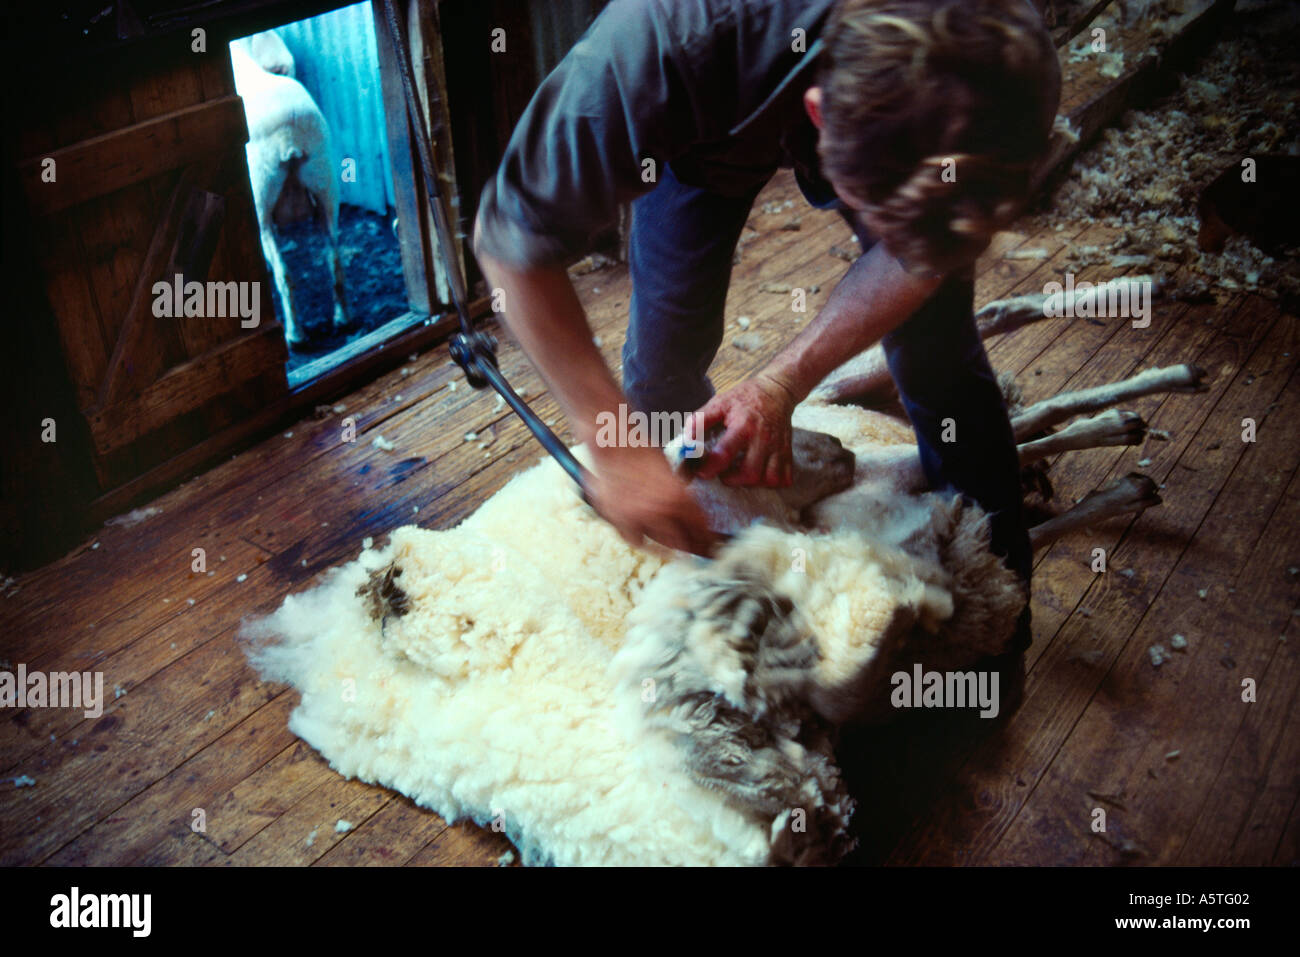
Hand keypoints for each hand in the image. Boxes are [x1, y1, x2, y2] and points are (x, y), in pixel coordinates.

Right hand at [585, 443, 719, 556]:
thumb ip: (681, 495)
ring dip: (672, 548)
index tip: (712, 545)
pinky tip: (651, 544)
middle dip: (694, 547)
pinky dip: (644, 543)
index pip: (700, 529)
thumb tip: (692, 512)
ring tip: (678, 549)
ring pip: (661, 543)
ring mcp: (637, 518)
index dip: (708, 539)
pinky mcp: (619, 519)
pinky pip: (635, 540)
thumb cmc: (641, 451)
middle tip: (700, 550)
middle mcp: (658, 511)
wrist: (613, 444)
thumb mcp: (671, 471)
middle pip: (683, 542)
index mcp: (677, 498)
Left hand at [685, 371, 797, 486]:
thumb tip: (686, 440)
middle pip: (750, 474)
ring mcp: (779, 447)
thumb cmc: (745, 397)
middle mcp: (764, 439)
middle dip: (732, 480)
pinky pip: (784, 479)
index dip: (710, 467)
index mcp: (744, 425)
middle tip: (723, 474)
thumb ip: (701, 420)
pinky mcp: (788, 452)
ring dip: (752, 483)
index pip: (726, 453)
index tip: (701, 471)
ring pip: (769, 480)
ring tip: (741, 474)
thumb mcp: (720, 402)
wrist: (777, 390)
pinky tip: (759, 474)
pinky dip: (771, 483)